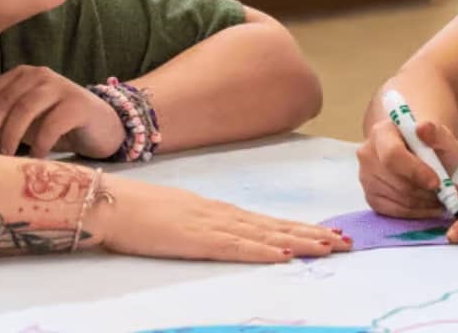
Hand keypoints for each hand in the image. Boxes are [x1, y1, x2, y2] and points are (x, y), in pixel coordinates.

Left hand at [0, 66, 122, 158]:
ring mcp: (60, 87)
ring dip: (9, 137)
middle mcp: (39, 75)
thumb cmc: (58, 126)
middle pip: (4, 101)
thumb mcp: (26, 121)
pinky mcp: (78, 104)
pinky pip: (52, 124)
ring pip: (24, 109)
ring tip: (3, 158)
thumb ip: (2, 122)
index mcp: (22, 76)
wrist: (103, 126)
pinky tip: (34, 160)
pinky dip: (39, 144)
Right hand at [98, 178, 352, 262]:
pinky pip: (237, 247)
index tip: (328, 233)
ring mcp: (212, 226)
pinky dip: (263, 251)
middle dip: (312, 235)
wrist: (111, 202)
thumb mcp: (180, 216)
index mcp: (219, 212)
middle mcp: (223, 215)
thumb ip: (203, 224)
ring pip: (266, 236)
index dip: (300, 229)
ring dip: (299, 242)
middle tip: (345, 242)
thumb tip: (222, 233)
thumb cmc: (139, 211)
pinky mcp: (197, 239)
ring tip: (329, 246)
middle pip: (276, 227)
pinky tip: (283, 254)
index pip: (268, 223)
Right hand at [357, 117, 457, 217]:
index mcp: (382, 132)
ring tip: (443, 198)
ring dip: (425, 203)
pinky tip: (430, 206)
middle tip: (450, 194)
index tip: (437, 182)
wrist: (417, 152)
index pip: (392, 155)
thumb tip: (424, 128)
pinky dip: (417, 212)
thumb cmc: (429, 144)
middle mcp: (368, 154)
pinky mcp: (371, 197)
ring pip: (399, 199)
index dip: (415, 171)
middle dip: (426, 192)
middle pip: (398, 182)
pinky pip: (395, 211)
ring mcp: (366, 177)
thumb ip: (437, 133)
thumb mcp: (442, 137)